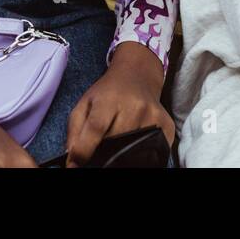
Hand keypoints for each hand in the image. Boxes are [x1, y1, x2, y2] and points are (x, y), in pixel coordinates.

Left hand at [65, 41, 172, 166]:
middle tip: (101, 149)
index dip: (85, 149)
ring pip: (135, 148)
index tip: (77, 163)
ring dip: (123, 152)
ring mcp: (153, 116)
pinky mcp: (167, 125)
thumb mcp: (84, 104)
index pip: (96, 128)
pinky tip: (135, 142)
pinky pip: (154, 150)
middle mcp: (134, 106)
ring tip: (118, 143)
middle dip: (104, 151)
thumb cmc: (108, 92)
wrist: (137, 75)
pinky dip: (142, 152)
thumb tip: (72, 162)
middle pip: (115, 141)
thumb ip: (74, 132)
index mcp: (109, 99)